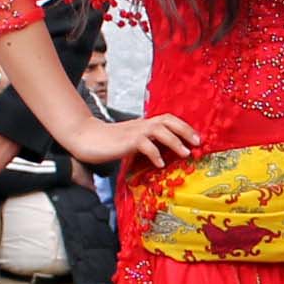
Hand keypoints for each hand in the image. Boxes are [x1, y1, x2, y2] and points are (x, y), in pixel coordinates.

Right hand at [63, 110, 201, 168]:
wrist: (85, 137)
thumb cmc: (108, 142)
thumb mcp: (130, 142)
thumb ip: (145, 144)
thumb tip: (161, 155)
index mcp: (144, 125)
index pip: (168, 119)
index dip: (184, 127)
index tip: (197, 138)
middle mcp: (141, 125)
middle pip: (168, 120)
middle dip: (185, 130)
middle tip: (198, 143)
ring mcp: (133, 132)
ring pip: (159, 130)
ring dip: (174, 141)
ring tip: (185, 153)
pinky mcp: (125, 141)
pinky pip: (144, 144)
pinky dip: (154, 153)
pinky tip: (160, 163)